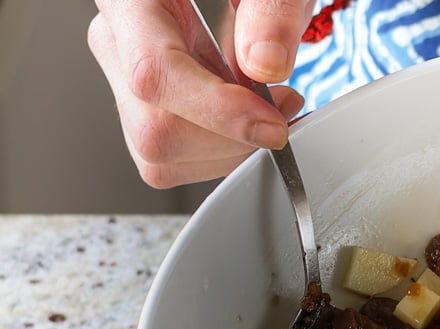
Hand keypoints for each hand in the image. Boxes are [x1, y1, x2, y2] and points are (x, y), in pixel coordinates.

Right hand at [87, 0, 313, 188]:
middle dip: (231, 138)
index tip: (272, 126)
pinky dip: (223, 155)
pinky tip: (248, 124)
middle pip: (155, 129)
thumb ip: (273, 10)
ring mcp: (125, 78)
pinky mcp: (146, 108)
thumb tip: (265, 66)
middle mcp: (117, 39)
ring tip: (268, 113)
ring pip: (160, 155)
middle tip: (281, 109)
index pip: (154, 73)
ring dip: (229, 151)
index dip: (218, 112)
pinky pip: (174, 160)